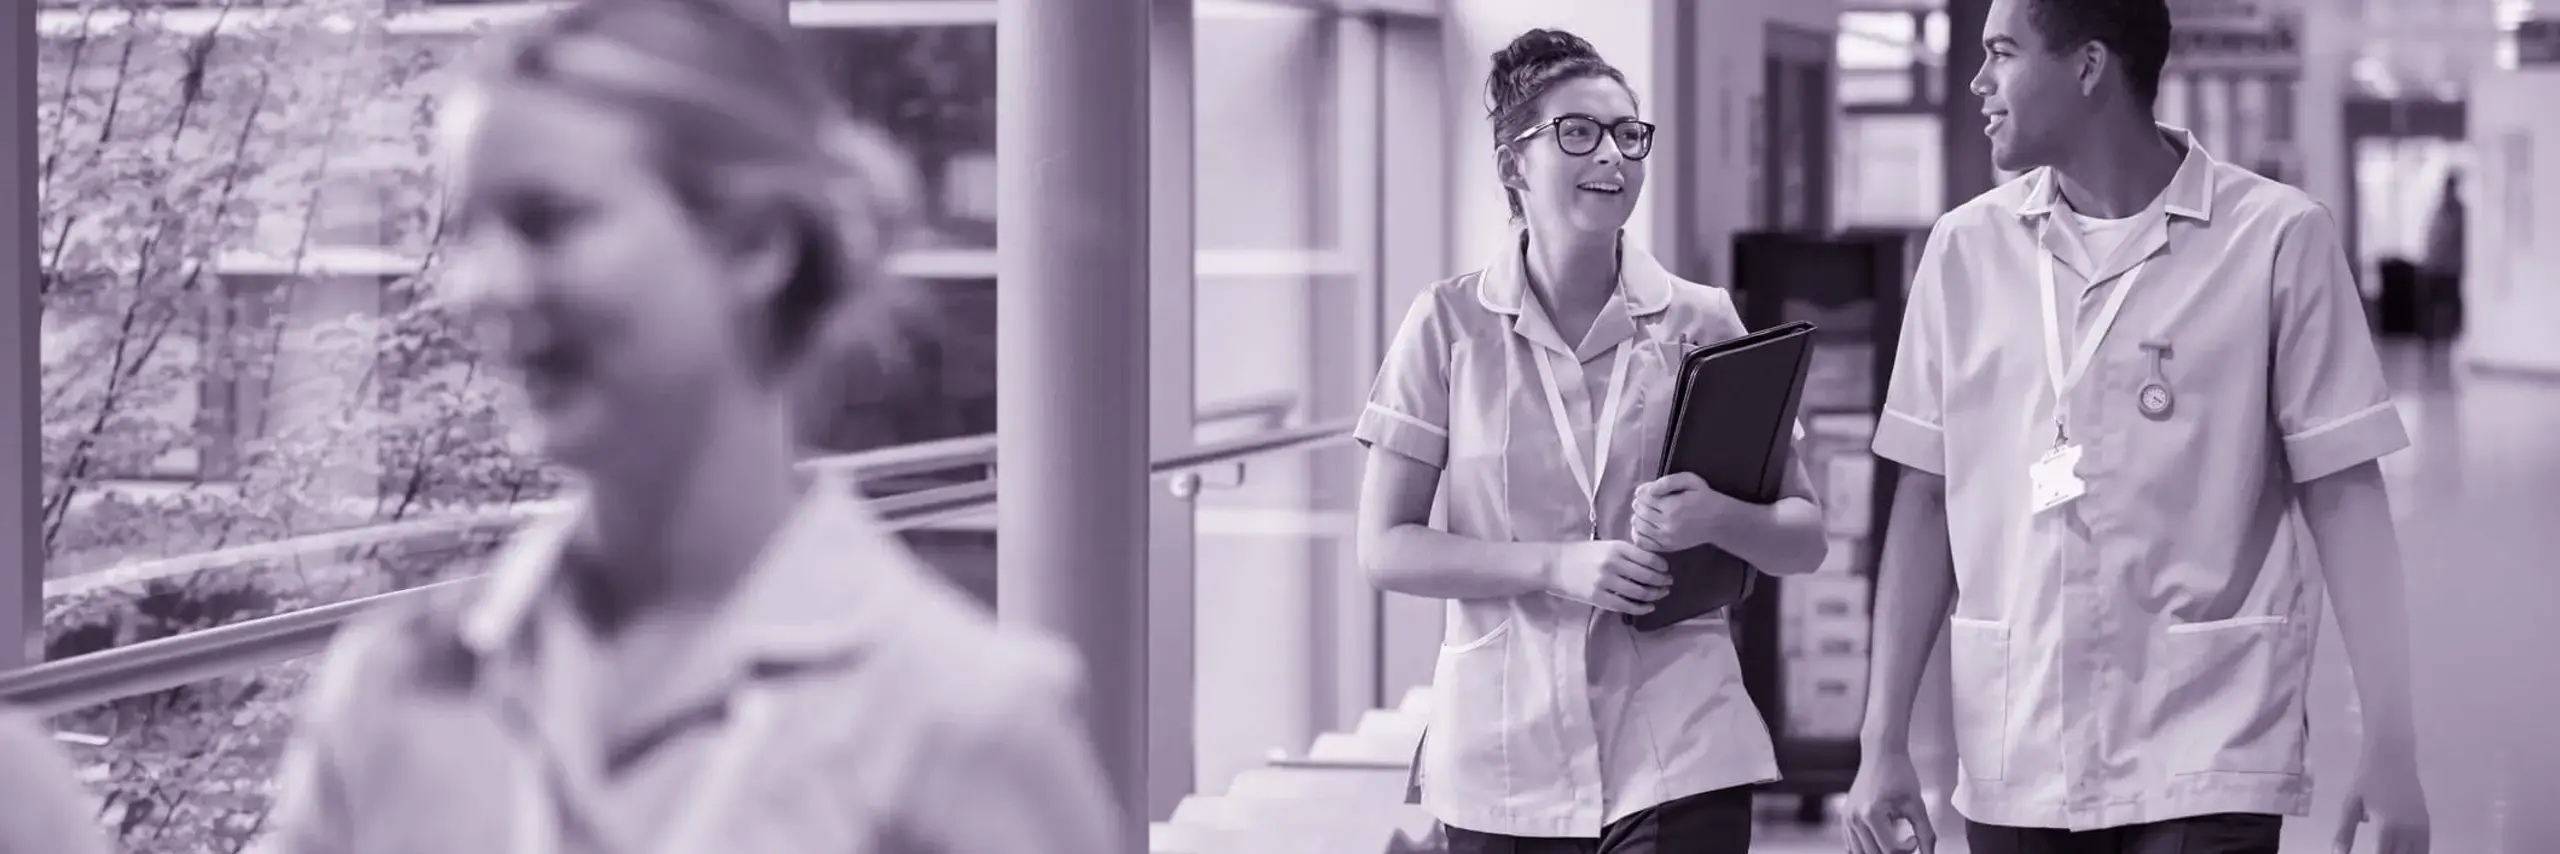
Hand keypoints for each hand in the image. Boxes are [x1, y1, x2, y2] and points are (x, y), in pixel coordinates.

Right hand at [1543, 540, 1671, 614]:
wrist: (1553, 564)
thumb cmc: (1580, 553)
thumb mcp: (1604, 545)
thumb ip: (1626, 552)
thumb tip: (1652, 562)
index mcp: (1617, 547)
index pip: (1650, 559)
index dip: (1663, 567)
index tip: (1666, 570)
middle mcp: (1613, 563)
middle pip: (1648, 576)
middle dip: (1662, 582)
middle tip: (1668, 584)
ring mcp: (1606, 582)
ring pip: (1640, 592)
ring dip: (1655, 595)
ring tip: (1660, 595)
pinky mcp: (1598, 597)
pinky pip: (1626, 605)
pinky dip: (1641, 608)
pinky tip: (1649, 608)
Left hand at [1630, 473, 1746, 553]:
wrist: (1719, 522)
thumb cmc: (1705, 498)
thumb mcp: (1690, 480)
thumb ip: (1667, 482)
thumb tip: (1647, 489)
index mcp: (1672, 505)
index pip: (1643, 497)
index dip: (1642, 491)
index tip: (1647, 491)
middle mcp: (1667, 523)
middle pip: (1639, 511)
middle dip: (1640, 503)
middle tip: (1647, 501)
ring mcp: (1666, 538)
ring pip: (1638, 526)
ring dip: (1638, 516)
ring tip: (1646, 512)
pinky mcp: (1667, 547)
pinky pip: (1642, 542)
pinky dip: (1637, 533)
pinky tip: (1644, 526)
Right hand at [1842, 748, 1935, 853]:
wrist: (1880, 753)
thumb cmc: (1899, 774)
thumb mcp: (1916, 805)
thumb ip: (1925, 834)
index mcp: (1871, 814)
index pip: (1890, 850)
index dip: (1908, 849)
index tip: (1913, 839)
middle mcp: (1854, 818)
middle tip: (1907, 844)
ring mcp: (1847, 819)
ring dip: (1879, 853)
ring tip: (1894, 843)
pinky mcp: (1845, 818)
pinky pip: (1852, 846)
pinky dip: (1866, 849)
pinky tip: (1881, 841)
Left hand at [2332, 752, 2429, 853]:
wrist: (2393, 758)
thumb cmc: (2368, 780)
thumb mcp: (2351, 805)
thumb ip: (2344, 832)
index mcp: (2388, 827)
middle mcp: (2408, 830)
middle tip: (2377, 852)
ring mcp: (2421, 828)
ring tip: (2389, 852)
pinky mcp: (2427, 824)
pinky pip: (2425, 848)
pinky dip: (2416, 853)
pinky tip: (2404, 853)